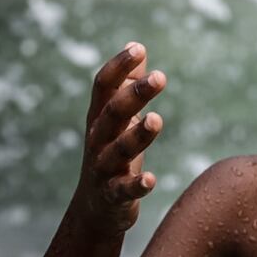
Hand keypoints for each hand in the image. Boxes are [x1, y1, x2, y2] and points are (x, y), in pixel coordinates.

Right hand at [72, 42, 165, 236]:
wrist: (96, 210)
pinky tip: (151, 179)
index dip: (118, 67)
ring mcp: (104, 169)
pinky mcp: (114, 196)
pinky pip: (124, 189)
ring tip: (156, 119)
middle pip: (113, 113)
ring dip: (137, 135)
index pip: (103, 87)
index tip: (138, 48)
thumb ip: (127, 83)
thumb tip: (137, 46)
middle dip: (134, 95)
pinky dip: (137, 184)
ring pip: (118, 149)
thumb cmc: (113, 154)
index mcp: (100, 118)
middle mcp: (98, 140)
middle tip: (160, 77)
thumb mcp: (118, 118)